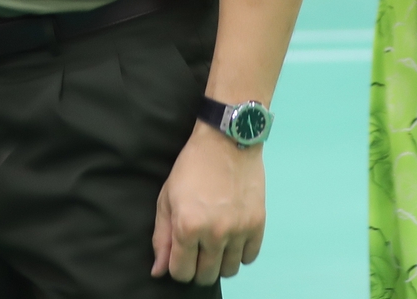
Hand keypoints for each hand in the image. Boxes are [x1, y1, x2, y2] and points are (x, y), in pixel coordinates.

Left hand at [151, 124, 265, 284]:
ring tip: (215, 244)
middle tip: (197, 250)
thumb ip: (162, 238)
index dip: (178, 268)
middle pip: (206, 276)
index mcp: (188, 226)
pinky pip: (249, 258)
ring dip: (219, 262)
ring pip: (229, 271)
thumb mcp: (167, 198)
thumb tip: (159, 271)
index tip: (180, 256)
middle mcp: (215, 233)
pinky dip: (240, 253)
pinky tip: (232, 237)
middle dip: (198, 268)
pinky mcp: (258, 224)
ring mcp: (239, 230)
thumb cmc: (191, 166)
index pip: (182, 272)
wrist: (226, 140)